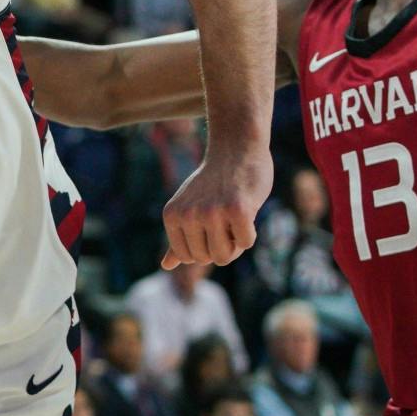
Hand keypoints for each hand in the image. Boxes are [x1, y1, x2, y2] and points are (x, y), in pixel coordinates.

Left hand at [161, 147, 271, 267]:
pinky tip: (247, 211)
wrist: (236, 149)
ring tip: (234, 217)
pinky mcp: (237, 210)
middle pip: (208, 259)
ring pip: (225, 257)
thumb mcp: (188, 207)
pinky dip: (250, 233)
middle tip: (226, 219)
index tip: (210, 225)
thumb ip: (179, 237)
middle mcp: (188, 215)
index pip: (188, 258)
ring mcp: (212, 212)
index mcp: (172, 216)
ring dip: (235, 243)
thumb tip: (166, 266)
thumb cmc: (213, 181)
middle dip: (222, 246)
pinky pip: (246, 244)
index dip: (205, 247)